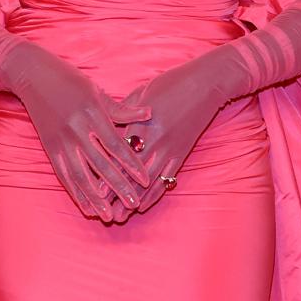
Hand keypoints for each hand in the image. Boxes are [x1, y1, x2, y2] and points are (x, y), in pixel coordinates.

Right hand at [8, 43, 154, 221]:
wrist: (33, 75)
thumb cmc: (71, 80)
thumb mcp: (97, 91)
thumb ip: (122, 109)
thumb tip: (149, 114)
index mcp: (92, 114)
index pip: (116, 145)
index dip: (131, 165)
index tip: (145, 181)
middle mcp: (77, 130)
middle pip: (101, 165)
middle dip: (118, 187)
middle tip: (132, 205)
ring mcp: (61, 141)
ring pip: (81, 176)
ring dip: (95, 198)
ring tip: (108, 216)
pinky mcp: (50, 148)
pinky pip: (64, 175)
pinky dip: (76, 193)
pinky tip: (86, 208)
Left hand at [109, 55, 238, 213]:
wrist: (207, 84)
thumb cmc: (171, 83)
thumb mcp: (141, 93)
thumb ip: (123, 112)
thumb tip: (103, 125)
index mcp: (142, 123)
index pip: (120, 155)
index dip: (106, 175)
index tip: (93, 191)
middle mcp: (156, 140)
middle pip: (132, 174)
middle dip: (116, 195)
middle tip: (102, 213)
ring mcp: (170, 149)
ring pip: (149, 182)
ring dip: (134, 201)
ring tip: (120, 217)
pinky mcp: (182, 153)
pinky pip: (167, 179)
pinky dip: (154, 194)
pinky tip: (143, 205)